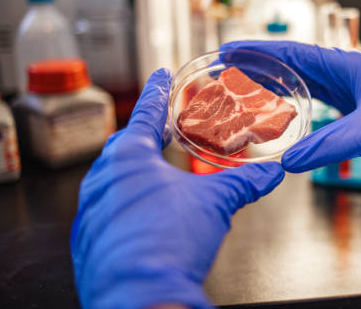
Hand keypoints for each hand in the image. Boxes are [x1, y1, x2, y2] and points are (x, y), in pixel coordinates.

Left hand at [70, 69, 284, 308]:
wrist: (141, 298)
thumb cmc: (169, 243)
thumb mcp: (216, 203)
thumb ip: (245, 182)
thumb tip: (272, 173)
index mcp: (128, 157)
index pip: (146, 112)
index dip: (159, 91)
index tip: (161, 74)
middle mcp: (101, 179)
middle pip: (127, 145)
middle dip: (147, 135)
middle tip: (164, 130)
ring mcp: (90, 211)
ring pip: (116, 180)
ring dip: (138, 174)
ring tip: (162, 178)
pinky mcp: (89, 240)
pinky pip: (108, 211)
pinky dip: (128, 205)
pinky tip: (148, 218)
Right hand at [221, 41, 360, 187]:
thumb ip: (333, 144)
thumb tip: (289, 162)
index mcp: (347, 65)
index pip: (293, 52)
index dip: (259, 52)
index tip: (229, 50)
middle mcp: (345, 72)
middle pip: (292, 63)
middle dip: (259, 65)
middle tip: (226, 69)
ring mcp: (350, 90)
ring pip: (302, 81)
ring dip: (273, 82)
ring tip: (244, 86)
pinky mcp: (356, 108)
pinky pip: (315, 99)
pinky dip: (293, 101)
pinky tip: (282, 110)